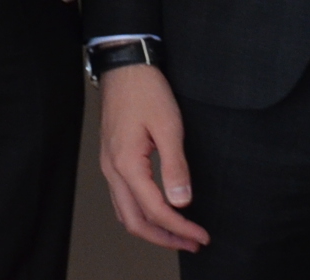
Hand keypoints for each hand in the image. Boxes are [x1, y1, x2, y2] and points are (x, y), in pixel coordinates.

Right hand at [96, 64, 209, 252]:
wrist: (124, 66)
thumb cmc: (145, 90)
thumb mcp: (168, 126)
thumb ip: (175, 166)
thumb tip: (182, 201)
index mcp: (127, 164)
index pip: (155, 210)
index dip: (180, 228)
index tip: (200, 235)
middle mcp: (112, 170)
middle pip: (134, 221)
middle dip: (164, 238)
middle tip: (191, 243)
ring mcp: (109, 165)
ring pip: (125, 213)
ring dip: (151, 228)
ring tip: (177, 234)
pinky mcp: (111, 159)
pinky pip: (122, 199)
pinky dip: (140, 213)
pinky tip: (157, 211)